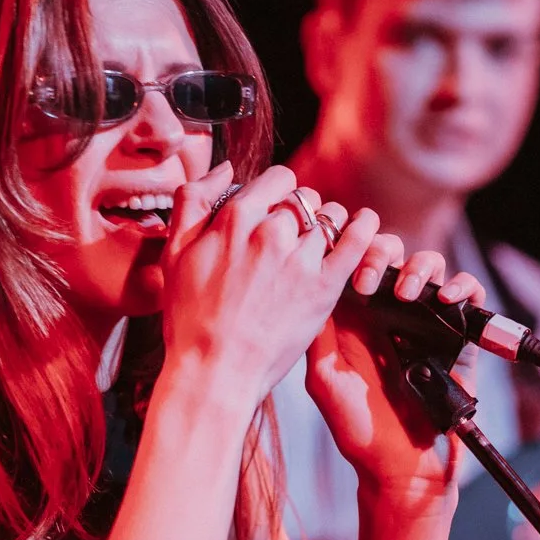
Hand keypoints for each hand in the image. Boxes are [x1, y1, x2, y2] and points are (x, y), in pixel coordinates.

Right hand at [158, 163, 388, 408]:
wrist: (214, 372)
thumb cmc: (190, 320)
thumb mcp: (174, 253)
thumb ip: (194, 201)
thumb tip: (224, 168)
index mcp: (234, 219)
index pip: (275, 180)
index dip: (277, 194)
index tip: (274, 213)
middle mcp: (270, 232)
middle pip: (303, 199)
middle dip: (301, 213)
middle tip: (293, 238)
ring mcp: (299, 259)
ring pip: (330, 217)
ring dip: (328, 224)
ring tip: (320, 243)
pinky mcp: (324, 287)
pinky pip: (357, 241)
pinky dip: (365, 228)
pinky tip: (366, 226)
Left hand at [306, 245, 486, 504]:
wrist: (402, 466)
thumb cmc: (358, 430)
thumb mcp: (324, 379)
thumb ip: (318, 334)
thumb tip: (312, 285)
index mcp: (355, 319)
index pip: (354, 262)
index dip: (350, 251)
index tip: (345, 271)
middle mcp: (389, 314)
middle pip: (391, 254)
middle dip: (382, 253)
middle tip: (371, 280)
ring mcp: (424, 322)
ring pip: (428, 266)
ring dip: (418, 267)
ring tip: (407, 293)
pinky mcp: (458, 337)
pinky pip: (467, 294)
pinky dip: (461, 286)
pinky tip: (448, 298)